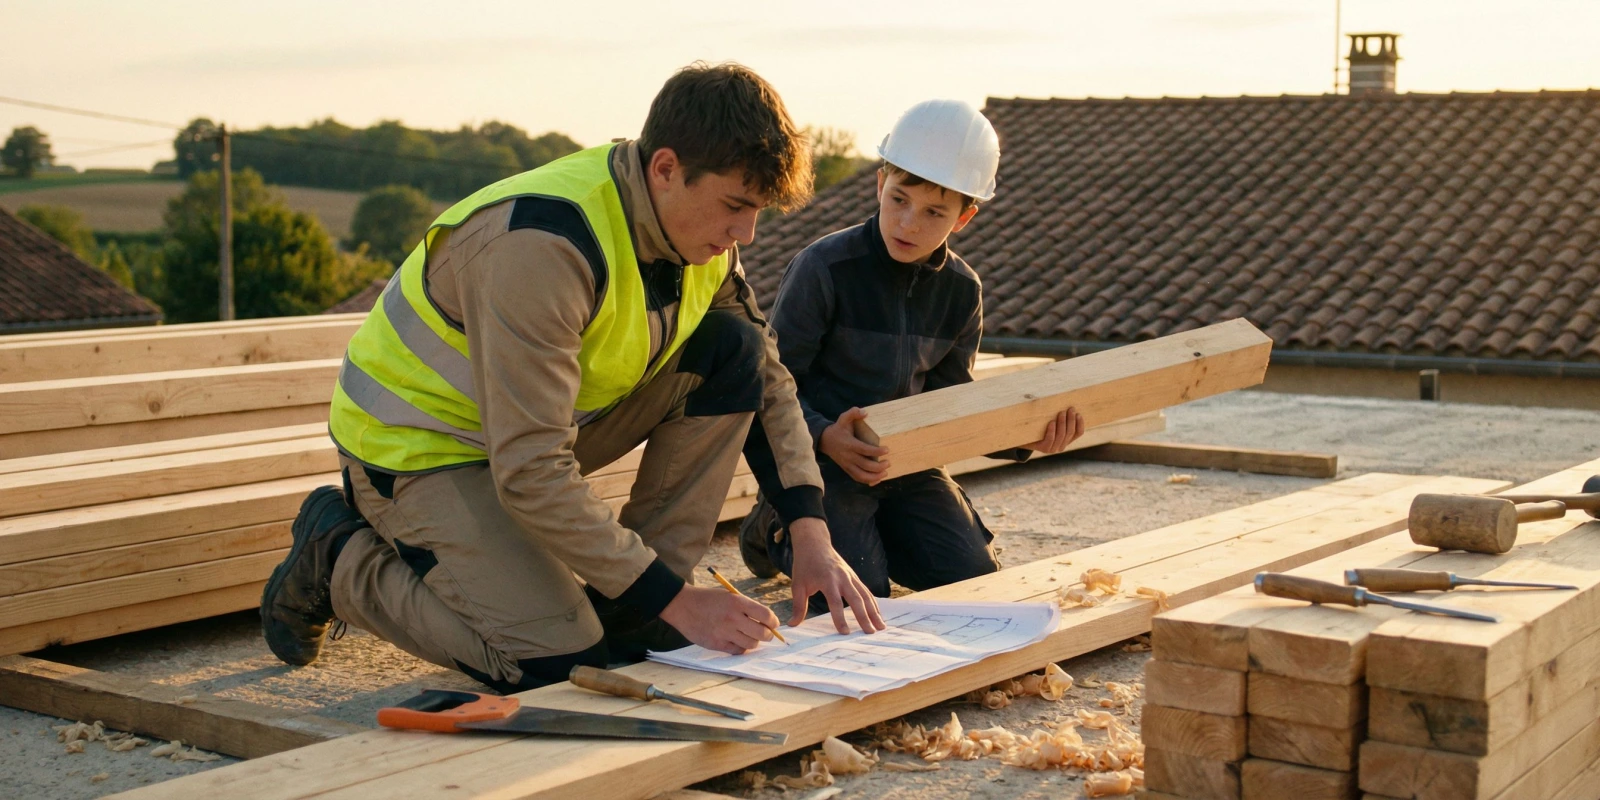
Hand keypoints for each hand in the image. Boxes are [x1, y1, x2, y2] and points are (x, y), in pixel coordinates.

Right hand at [659, 585, 777, 654]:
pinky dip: (741, 647)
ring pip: (752, 644)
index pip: (766, 615)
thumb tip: (767, 622)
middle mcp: (732, 618)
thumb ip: (746, 607)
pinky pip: (738, 651)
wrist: (683, 606)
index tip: (773, 624)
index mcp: (737, 602)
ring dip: (754, 641)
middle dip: (768, 635)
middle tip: (766, 634)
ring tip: (750, 636)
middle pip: (762, 633)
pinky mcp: (716, 644)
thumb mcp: (729, 596)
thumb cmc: (708, 600)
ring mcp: (724, 632)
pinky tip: (737, 640)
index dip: (773, 622)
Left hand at [787, 518, 886, 633]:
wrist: (814, 542)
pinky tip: (878, 615)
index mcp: (827, 580)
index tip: (845, 633)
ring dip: (874, 611)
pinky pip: (866, 591)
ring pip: (865, 595)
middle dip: (864, 616)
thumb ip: (798, 606)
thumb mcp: (797, 585)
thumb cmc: (804, 565)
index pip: (835, 602)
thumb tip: (792, 625)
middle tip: (870, 633)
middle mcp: (842, 578)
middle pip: (856, 599)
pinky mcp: (854, 576)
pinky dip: (873, 603)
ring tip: (881, 627)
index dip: (840, 618)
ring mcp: (850, 576)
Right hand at [820, 407, 890, 485]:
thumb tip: (865, 412)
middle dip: (878, 466)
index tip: (887, 450)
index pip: (864, 450)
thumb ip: (853, 413)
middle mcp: (848, 456)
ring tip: (885, 472)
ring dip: (875, 476)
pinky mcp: (847, 469)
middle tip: (889, 462)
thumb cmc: (838, 429)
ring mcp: (847, 464)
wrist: (825, 441)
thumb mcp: (843, 418)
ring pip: (861, 475)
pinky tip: (877, 479)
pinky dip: (868, 481)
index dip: (876, 451)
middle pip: (865, 465)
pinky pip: (857, 478)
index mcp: (849, 444)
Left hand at [1024, 407, 1084, 453]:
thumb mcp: (1052, 421)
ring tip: (1061, 413)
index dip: (1080, 423)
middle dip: (1071, 420)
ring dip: (1062, 423)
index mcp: (1066, 440)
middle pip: (1070, 432)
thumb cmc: (1040, 426)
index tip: (1078, 413)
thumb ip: (1060, 417)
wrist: (1023, 437)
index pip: (1078, 433)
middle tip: (1070, 409)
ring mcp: (1053, 448)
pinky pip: (1050, 439)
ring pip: (1061, 435)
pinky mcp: (1044, 448)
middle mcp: (1061, 445)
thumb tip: (1069, 404)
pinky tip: (1051, 422)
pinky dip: (1052, 430)